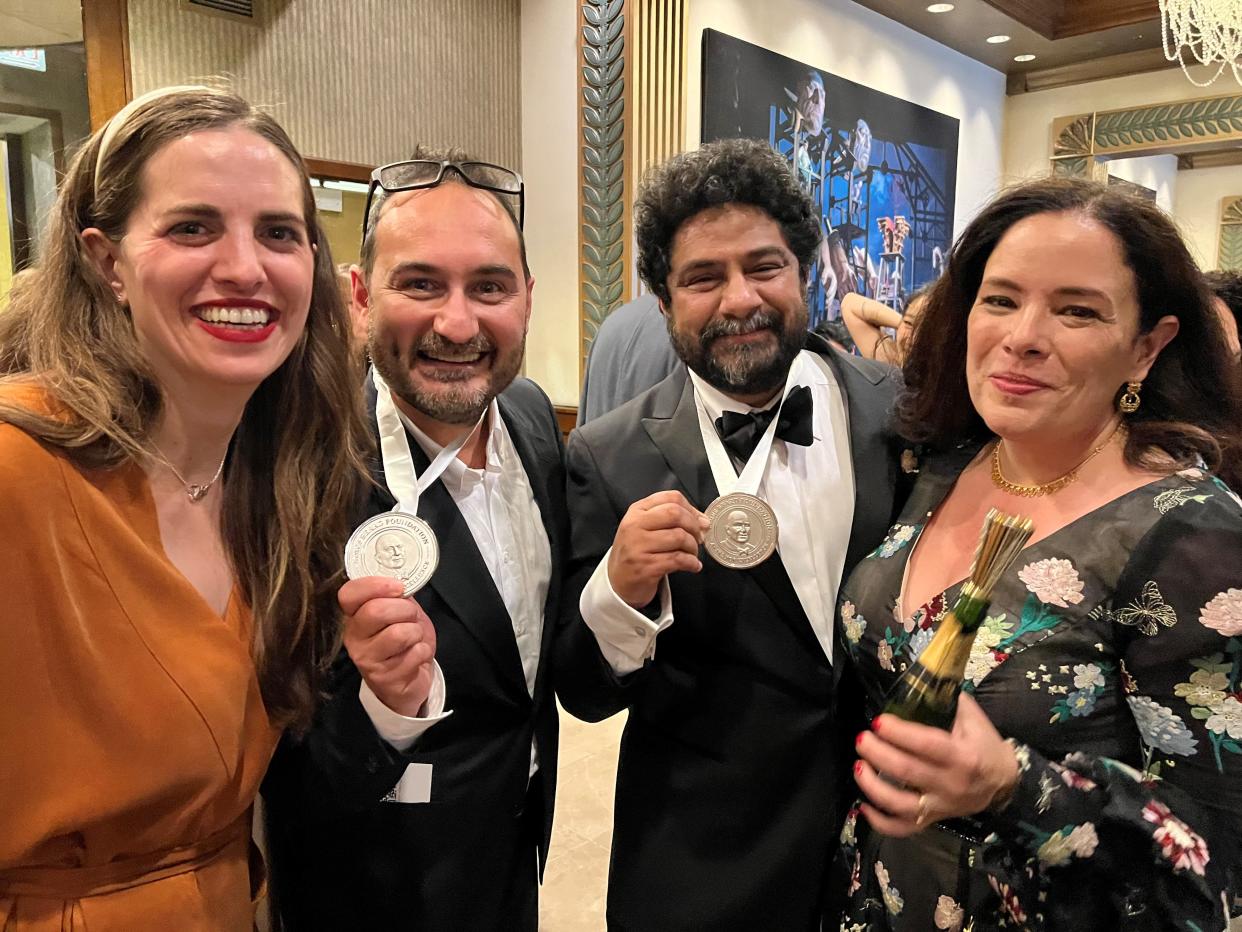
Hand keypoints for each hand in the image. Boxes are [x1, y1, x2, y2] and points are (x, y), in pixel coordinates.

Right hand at [339, 576, 437, 717]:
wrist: (409, 680)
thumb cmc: (403, 641)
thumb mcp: (398, 613)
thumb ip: (395, 596)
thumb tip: (401, 579)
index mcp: (354, 616)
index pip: (348, 594)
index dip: (374, 585)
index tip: (398, 586)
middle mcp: (354, 638)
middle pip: (376, 611)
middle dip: (405, 609)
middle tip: (412, 616)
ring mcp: (367, 660)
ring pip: (398, 633)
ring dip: (416, 632)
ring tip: (414, 638)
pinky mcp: (385, 678)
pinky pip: (414, 653)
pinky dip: (423, 651)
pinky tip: (415, 656)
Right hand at [607, 490, 708, 607]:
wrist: (617, 582)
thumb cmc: (636, 553)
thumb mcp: (645, 528)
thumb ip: (670, 520)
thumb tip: (703, 522)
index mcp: (636, 511)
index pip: (671, 498)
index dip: (692, 509)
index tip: (700, 521)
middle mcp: (635, 525)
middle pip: (675, 514)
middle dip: (694, 526)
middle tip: (698, 538)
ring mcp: (638, 546)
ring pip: (679, 537)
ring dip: (693, 547)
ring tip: (692, 554)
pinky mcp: (645, 567)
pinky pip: (678, 559)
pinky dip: (692, 563)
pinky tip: (693, 566)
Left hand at [853, 693, 1018, 837]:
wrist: (1005, 782)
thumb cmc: (984, 744)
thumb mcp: (973, 717)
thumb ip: (946, 699)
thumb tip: (919, 679)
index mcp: (962, 756)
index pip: (927, 744)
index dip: (899, 733)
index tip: (878, 721)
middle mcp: (950, 784)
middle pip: (908, 772)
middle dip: (879, 754)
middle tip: (862, 739)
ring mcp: (940, 806)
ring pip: (901, 805)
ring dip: (873, 787)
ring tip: (858, 766)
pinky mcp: (933, 819)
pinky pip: (904, 829)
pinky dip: (881, 821)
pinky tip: (863, 806)